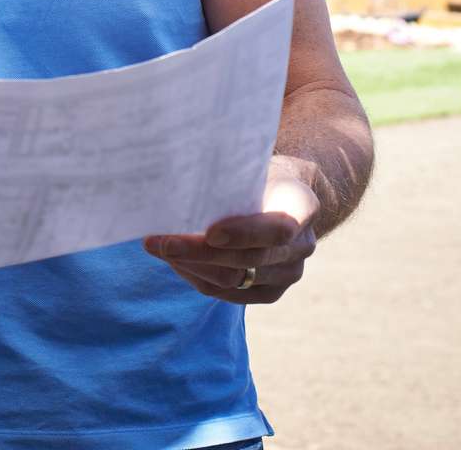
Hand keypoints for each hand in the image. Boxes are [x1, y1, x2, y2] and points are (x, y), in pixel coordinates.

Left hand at [142, 157, 320, 303]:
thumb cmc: (255, 174)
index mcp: (302, 207)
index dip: (243, 234)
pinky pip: (229, 294)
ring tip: (159, 249)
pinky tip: (175, 261)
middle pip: (248, 259)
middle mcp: (302, 245)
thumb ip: (229, 181)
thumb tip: (175, 187)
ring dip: (191, 266)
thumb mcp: (250, 166)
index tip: (209, 232)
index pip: (277, 229)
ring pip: (234, 280)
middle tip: (158, 241)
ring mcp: (289, 273)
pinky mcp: (271, 292)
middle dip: (198, 252)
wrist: (280, 195)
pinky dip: (198, 277)